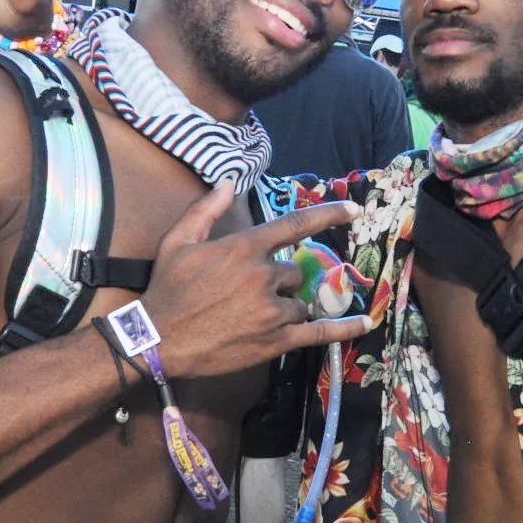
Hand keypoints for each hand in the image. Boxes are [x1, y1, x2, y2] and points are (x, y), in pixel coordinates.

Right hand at [140, 184, 368, 379]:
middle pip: (294, 273)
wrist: (158, 339)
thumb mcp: (178, 241)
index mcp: (245, 248)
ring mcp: (272, 310)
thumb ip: (206, 209)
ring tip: (251, 318)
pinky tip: (364, 323)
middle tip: (246, 296)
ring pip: (300, 302)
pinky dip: (344, 329)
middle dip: (279, 283)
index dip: (327, 214)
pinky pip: (319, 333)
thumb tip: (229, 182)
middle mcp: (263, 276)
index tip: (353, 210)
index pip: (295, 225)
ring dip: (286, 307)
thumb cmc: (167, 289)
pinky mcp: (276, 341)